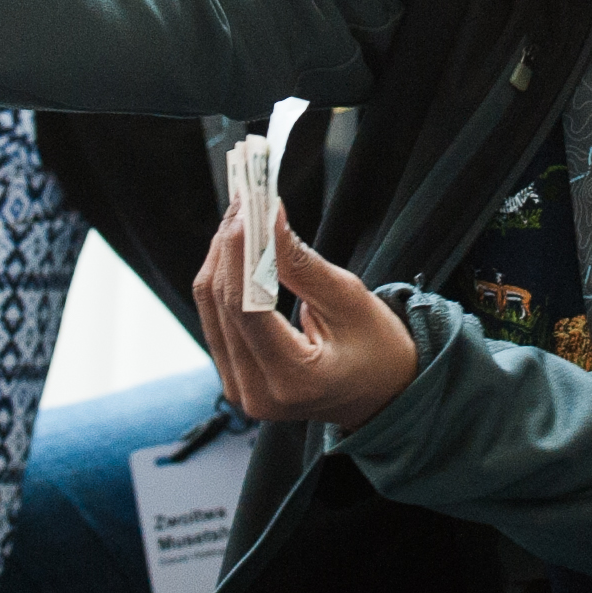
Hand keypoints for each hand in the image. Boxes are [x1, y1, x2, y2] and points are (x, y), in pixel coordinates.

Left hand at [192, 199, 419, 432]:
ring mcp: (240, 390)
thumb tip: (268, 218)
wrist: (380, 394)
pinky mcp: (233, 377)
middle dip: (229, 245)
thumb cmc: (378, 350)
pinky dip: (225, 278)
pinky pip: (216, 318)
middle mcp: (257, 393)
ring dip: (223, 256)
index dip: (240, 252)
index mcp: (293, 381)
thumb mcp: (350, 301)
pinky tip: (238, 247)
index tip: (247, 206)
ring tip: (241, 214)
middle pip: (222, 305)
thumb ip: (302, 264)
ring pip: (211, 308)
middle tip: (244, 199)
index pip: (246, 308)